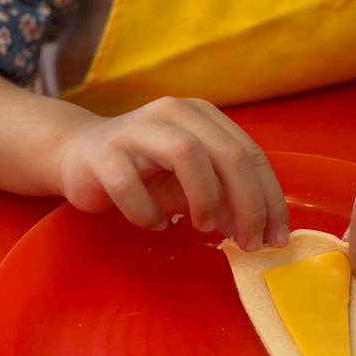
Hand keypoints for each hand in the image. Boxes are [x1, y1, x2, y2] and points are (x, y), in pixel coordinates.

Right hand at [55, 97, 289, 250]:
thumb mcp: (191, 182)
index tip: (277, 237)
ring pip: (185, 152)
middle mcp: (173, 112)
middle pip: (226, 152)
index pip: (250, 153)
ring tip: (204, 228)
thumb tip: (259, 231)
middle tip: (249, 243)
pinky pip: (130, 184)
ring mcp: (136, 129)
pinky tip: (154, 224)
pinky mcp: (103, 153)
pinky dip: (147, 211)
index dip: (270, 198)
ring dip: (204, 197)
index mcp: (202, 115)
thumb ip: (224, 197)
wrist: (78, 154)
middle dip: (247, 203)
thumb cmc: (144, 169)